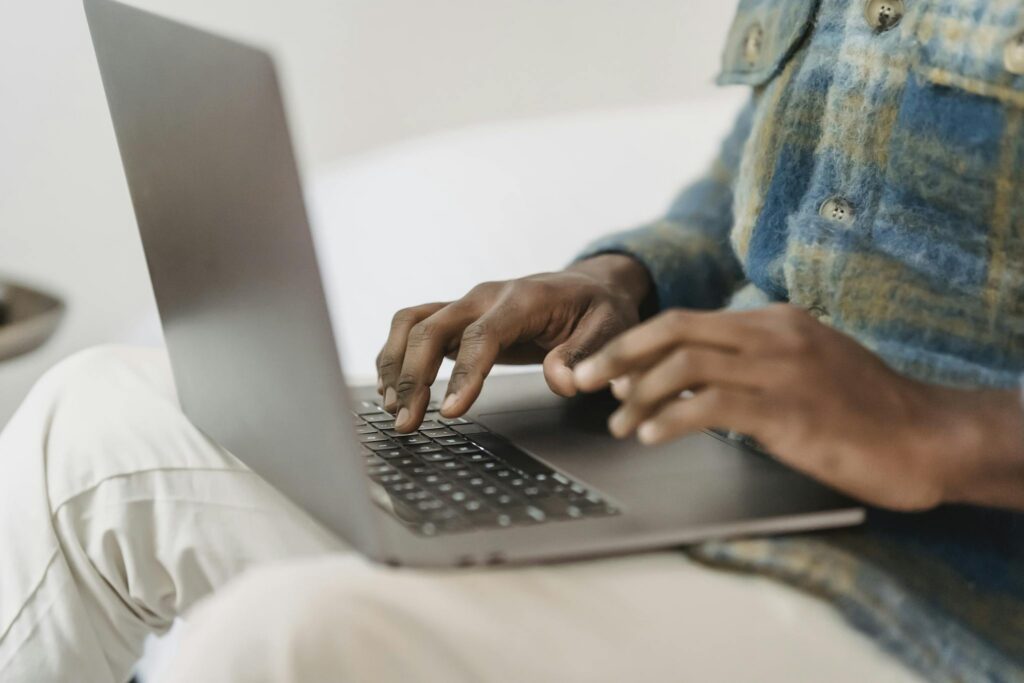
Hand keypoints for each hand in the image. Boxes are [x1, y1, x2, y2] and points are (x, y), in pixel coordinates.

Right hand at [377, 254, 650, 431]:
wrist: (588, 285)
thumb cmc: (599, 308)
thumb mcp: (609, 329)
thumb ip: (585, 355)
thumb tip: (562, 383)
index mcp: (524, 299)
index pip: (483, 335)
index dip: (463, 374)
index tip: (449, 412)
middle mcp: (486, 296)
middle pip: (432, 327)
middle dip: (413, 376)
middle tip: (407, 422)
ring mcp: (467, 304)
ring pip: (412, 323)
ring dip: (395, 364)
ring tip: (393, 409)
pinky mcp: (457, 317)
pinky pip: (414, 328)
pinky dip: (396, 355)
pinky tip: (393, 389)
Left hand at [573, 304, 1023, 510]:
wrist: (924, 438)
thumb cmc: (863, 410)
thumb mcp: (806, 366)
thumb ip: (756, 361)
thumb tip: (699, 379)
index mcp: (773, 321)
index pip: (687, 320)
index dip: (638, 343)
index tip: (607, 369)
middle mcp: (772, 335)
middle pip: (674, 329)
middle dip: (619, 354)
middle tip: (583, 382)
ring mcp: (780, 370)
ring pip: (683, 366)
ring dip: (638, 395)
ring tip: (617, 424)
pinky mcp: (785, 411)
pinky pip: (709, 406)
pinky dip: (668, 419)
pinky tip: (650, 436)